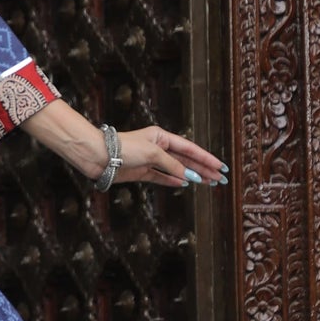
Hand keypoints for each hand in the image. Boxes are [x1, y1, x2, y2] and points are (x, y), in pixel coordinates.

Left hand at [109, 126, 227, 189]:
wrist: (99, 157)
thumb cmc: (124, 148)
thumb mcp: (152, 154)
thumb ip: (172, 164)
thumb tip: (188, 175)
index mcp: (162, 137)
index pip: (189, 148)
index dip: (206, 158)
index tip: (220, 166)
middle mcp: (157, 148)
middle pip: (186, 159)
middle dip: (203, 169)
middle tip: (220, 178)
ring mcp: (150, 161)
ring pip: (177, 169)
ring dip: (192, 176)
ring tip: (209, 183)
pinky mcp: (142, 172)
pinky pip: (163, 177)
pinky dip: (174, 181)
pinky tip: (186, 184)